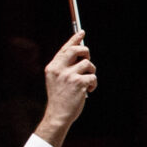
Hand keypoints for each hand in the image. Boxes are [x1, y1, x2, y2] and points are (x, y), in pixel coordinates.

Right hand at [37, 32, 96, 146]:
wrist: (58, 115)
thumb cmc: (60, 98)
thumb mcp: (57, 80)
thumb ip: (65, 67)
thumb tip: (80, 54)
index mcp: (52, 67)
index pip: (64, 49)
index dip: (74, 39)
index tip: (81, 31)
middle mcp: (59, 69)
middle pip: (77, 50)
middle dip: (86, 52)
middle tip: (88, 59)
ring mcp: (68, 75)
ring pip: (88, 64)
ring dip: (91, 72)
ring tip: (87, 82)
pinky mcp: (79, 83)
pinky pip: (93, 77)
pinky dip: (93, 84)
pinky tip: (88, 90)